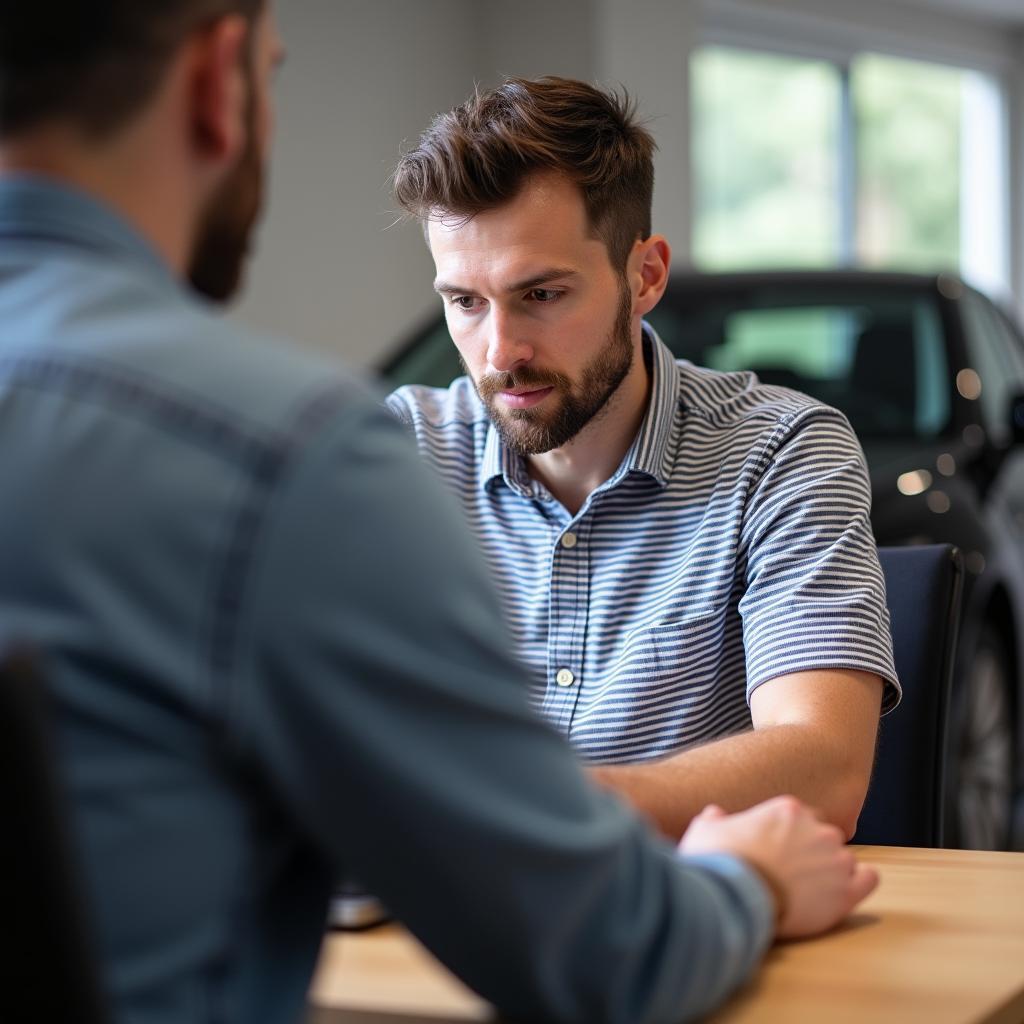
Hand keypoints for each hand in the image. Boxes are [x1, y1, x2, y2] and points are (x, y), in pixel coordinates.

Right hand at [678, 795, 877, 938]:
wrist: (734, 899)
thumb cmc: (719, 862)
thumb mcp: (705, 831)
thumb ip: (714, 819)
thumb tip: (713, 814)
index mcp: (789, 810)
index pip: (802, 817)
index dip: (790, 835)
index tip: (779, 851)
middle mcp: (818, 830)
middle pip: (824, 837)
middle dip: (811, 852)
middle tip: (792, 872)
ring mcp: (835, 861)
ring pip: (844, 859)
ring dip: (830, 871)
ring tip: (810, 889)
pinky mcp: (845, 893)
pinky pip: (869, 879)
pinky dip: (861, 883)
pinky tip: (845, 890)